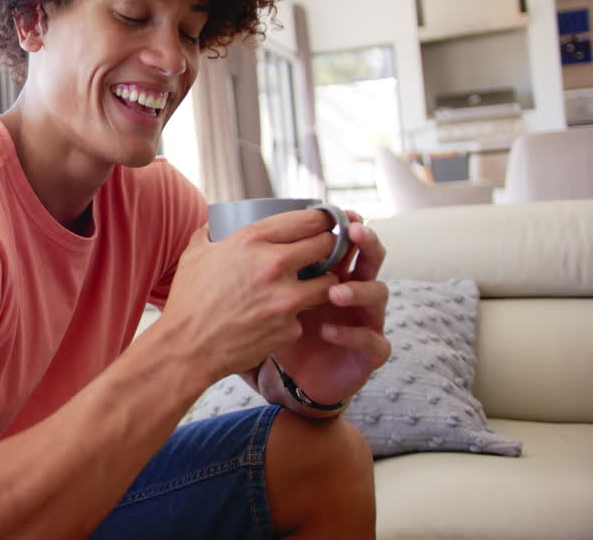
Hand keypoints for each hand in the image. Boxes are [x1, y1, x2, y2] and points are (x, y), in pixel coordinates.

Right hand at [162, 209, 345, 383]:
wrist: (187, 347)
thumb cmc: (189, 300)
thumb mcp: (194, 254)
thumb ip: (210, 233)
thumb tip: (216, 223)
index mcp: (252, 240)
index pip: (308, 220)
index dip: (322, 219)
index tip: (324, 222)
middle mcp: (274, 265)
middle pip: (326, 246)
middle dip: (328, 247)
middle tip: (321, 252)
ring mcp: (286, 299)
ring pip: (330, 282)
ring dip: (324, 281)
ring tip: (312, 284)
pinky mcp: (290, 328)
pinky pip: (305, 316)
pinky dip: (296, 316)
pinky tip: (280, 317)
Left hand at [259, 212, 389, 406]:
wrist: (288, 381)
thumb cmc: (274, 331)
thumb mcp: (261, 293)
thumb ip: (253, 262)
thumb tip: (214, 228)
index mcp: (331, 270)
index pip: (344, 240)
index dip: (344, 224)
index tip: (337, 212)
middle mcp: (354, 289)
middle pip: (370, 258)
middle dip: (363, 244)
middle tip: (352, 233)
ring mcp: (365, 319)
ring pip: (378, 294)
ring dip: (358, 289)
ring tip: (335, 292)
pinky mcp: (369, 352)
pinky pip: (371, 340)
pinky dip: (350, 334)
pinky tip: (326, 331)